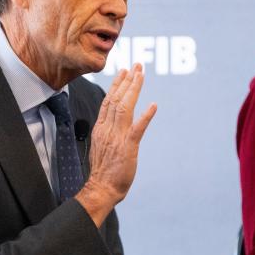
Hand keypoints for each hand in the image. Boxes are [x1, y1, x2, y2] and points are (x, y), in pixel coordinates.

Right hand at [77, 64, 156, 226]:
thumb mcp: (100, 147)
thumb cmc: (103, 172)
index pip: (108, 101)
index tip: (124, 72)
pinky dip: (146, 116)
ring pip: (125, 107)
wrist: (101, 188)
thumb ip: (106, 133)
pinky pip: (138, 128)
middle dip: (127, 81)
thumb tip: (110, 125)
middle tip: (137, 65)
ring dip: (134, 90)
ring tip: (141, 75)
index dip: (117, 85)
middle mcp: (108, 129)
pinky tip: (153, 105)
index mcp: (101, 128)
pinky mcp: (128, 147)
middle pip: (117, 99)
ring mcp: (118, 137)